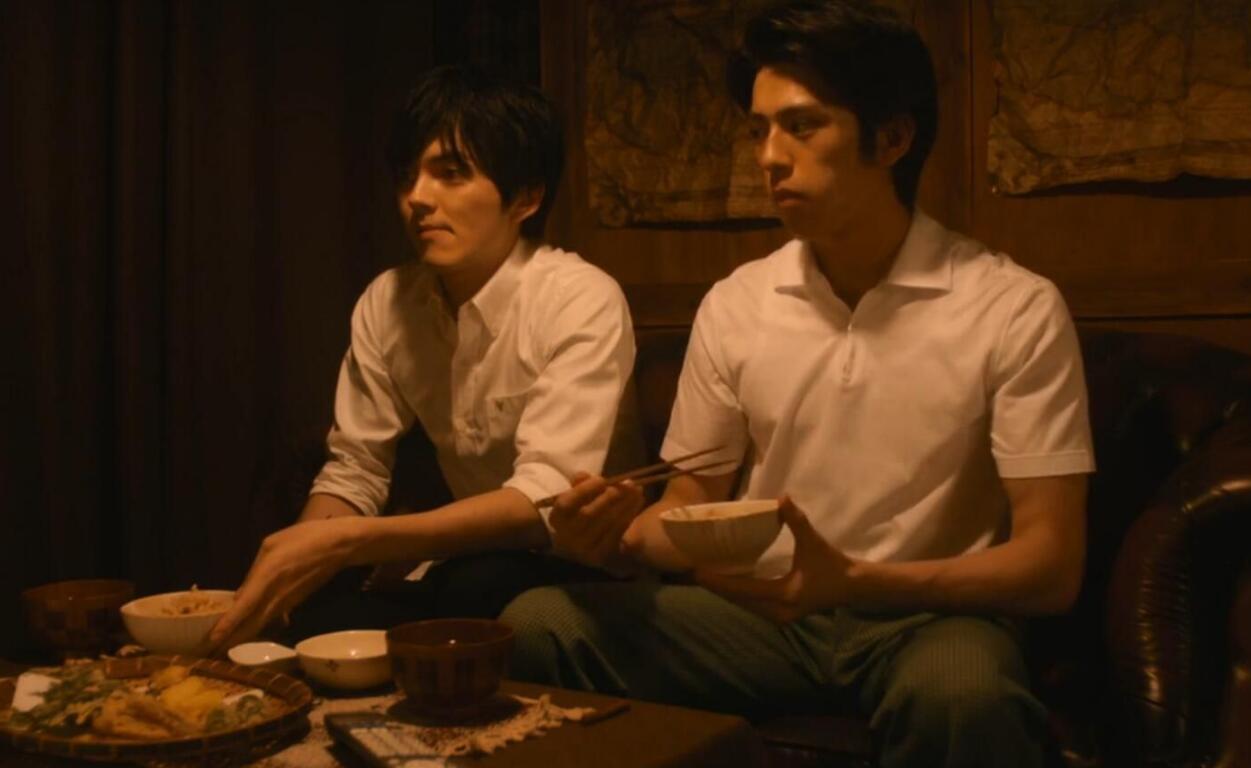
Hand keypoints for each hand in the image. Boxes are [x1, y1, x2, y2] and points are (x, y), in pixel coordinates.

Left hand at [208, 517, 362, 652]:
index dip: (227, 625)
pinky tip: (246, 631)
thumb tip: (242, 595)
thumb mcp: (271, 545)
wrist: (339, 546)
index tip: (212, 641)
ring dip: (241, 637)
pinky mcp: (294, 603)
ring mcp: (286, 602)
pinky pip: (270, 619)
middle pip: (251, 626)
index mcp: (267, 577)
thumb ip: (254, 571)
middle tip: (210, 654)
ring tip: (222, 647)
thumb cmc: (304, 538)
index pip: (243, 607)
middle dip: (230, 641)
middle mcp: (276, 596)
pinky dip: (256, 628)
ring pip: (260, 626)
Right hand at [548, 472, 644, 572]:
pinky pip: (616, 534)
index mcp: (556, 518)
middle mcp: (566, 536)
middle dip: (610, 497)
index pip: (566, 503)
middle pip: (588, 514)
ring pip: (606, 523)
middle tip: (628, 484)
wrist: (575, 546)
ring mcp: (582, 549)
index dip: (584, 490)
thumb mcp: (574, 498)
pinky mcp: (598, 557)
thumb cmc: (577, 516)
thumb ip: (579, 485)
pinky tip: (637, 504)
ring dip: (625, 504)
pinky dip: (628, 516)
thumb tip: (584, 476)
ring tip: (638, 490)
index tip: (602, 479)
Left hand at [696, 495, 858, 623]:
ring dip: (726, 593)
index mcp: (784, 595)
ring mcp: (780, 616)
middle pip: (739, 600)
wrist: (853, 587)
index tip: (697, 572)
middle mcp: (779, 611)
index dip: (719, 581)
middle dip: (716, 588)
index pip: (744, 589)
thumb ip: (797, 521)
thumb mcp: (814, 542)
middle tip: (693, 573)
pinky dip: (739, 596)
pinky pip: (753, 606)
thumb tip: (782, 498)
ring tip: (705, 578)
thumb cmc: (832, 565)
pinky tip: (727, 585)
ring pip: (745, 606)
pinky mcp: (782, 615)